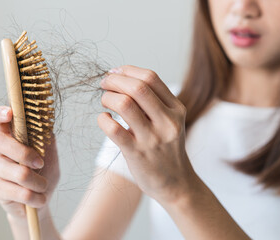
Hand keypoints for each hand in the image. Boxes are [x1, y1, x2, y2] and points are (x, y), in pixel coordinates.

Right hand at [0, 106, 59, 221]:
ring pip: (17, 172)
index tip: (10, 113)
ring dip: (38, 181)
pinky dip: (36, 196)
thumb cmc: (44, 170)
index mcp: (8, 135)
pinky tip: (39, 198)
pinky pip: (20, 192)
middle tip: (40, 163)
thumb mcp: (49, 151)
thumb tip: (45, 119)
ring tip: (44, 186)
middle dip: (24, 153)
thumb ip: (45, 136)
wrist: (41, 198)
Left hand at [98, 65, 197, 203]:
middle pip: (138, 87)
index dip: (128, 70)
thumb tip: (121, 78)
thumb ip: (153, 102)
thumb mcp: (170, 122)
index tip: (114, 72)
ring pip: (124, 104)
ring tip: (105, 101)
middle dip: (115, 80)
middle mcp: (167, 121)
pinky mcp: (137, 153)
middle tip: (104, 83)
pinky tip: (104, 119)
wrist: (176, 183)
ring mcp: (152, 138)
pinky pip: (113, 129)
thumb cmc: (167, 149)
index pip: (151, 78)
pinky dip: (103, 119)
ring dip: (107, 97)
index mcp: (176, 109)